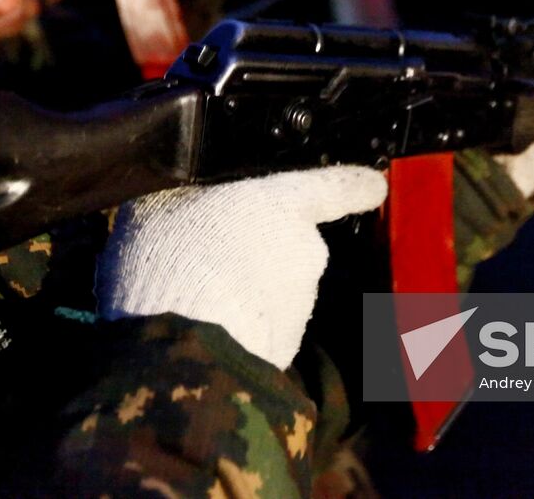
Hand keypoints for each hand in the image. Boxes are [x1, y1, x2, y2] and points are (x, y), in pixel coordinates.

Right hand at [97, 166, 386, 369]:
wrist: (182, 346)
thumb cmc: (172, 257)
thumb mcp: (161, 203)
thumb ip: (189, 198)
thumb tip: (182, 200)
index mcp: (285, 204)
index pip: (335, 186)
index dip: (354, 183)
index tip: (372, 183)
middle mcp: (305, 252)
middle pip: (290, 243)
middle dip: (259, 251)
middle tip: (205, 254)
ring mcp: (299, 305)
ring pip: (273, 289)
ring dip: (242, 290)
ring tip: (190, 294)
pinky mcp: (285, 349)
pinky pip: (260, 327)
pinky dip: (237, 326)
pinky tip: (198, 326)